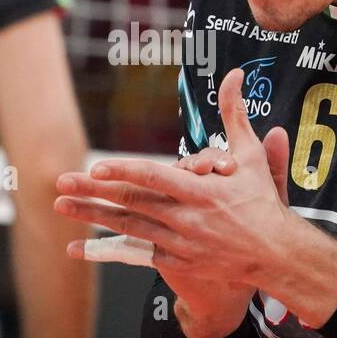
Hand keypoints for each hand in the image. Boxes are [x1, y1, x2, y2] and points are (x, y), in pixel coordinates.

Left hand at [55, 68, 294, 336]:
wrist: (276, 255)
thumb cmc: (262, 201)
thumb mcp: (251, 156)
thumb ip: (236, 114)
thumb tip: (234, 75)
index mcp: (202, 192)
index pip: (155, 177)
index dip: (124, 171)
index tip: (96, 167)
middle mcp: (187, 219)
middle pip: (132, 202)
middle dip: (92, 192)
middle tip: (60, 181)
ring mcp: (180, 243)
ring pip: (128, 227)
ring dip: (92, 216)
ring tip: (61, 206)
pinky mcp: (177, 262)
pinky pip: (135, 253)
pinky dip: (106, 250)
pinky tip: (79, 246)